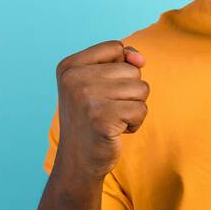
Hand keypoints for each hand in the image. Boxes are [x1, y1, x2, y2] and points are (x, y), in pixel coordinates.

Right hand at [52, 40, 148, 183]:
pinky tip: (115, 131)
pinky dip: (135, 123)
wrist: (77, 161)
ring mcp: (86, 97)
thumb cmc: (92, 119)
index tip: (103, 90)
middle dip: (129, 93)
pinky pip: (141, 110)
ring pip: (141, 89)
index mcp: (69, 66)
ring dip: (133, 108)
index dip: (121, 69)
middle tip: (106, 110)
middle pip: (132, 70)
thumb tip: (139, 59)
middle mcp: (74, 78)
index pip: (116, 47)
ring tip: (112, 119)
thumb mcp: (98, 84)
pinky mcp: (102, 118)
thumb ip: (121, 62)